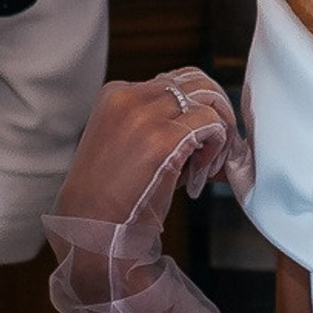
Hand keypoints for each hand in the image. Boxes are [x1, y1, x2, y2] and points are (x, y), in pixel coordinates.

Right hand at [52, 70, 250, 275]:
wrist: (92, 230)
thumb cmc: (111, 198)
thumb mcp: (127, 146)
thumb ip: (159, 126)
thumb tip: (211, 122)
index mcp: (115, 95)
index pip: (173, 82)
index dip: (194, 110)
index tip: (197, 142)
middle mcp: (129, 97)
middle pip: (195, 82)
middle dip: (216, 111)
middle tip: (217, 146)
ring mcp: (145, 116)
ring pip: (208, 98)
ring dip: (220, 128)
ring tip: (208, 164)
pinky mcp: (163, 139)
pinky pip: (211, 124)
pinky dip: (218, 146)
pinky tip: (201, 174)